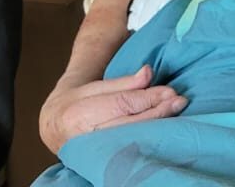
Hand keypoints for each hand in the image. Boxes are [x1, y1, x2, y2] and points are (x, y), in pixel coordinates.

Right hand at [40, 66, 186, 152]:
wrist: (55, 127)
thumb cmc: (77, 103)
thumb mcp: (95, 87)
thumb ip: (123, 83)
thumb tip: (148, 72)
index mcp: (81, 113)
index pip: (122, 104)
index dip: (148, 98)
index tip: (170, 91)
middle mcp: (86, 137)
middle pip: (130, 124)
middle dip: (157, 112)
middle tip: (179, 101)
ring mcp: (93, 154)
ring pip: (131, 139)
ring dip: (156, 126)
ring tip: (175, 113)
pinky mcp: (102, 162)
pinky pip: (129, 150)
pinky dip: (147, 140)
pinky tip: (163, 132)